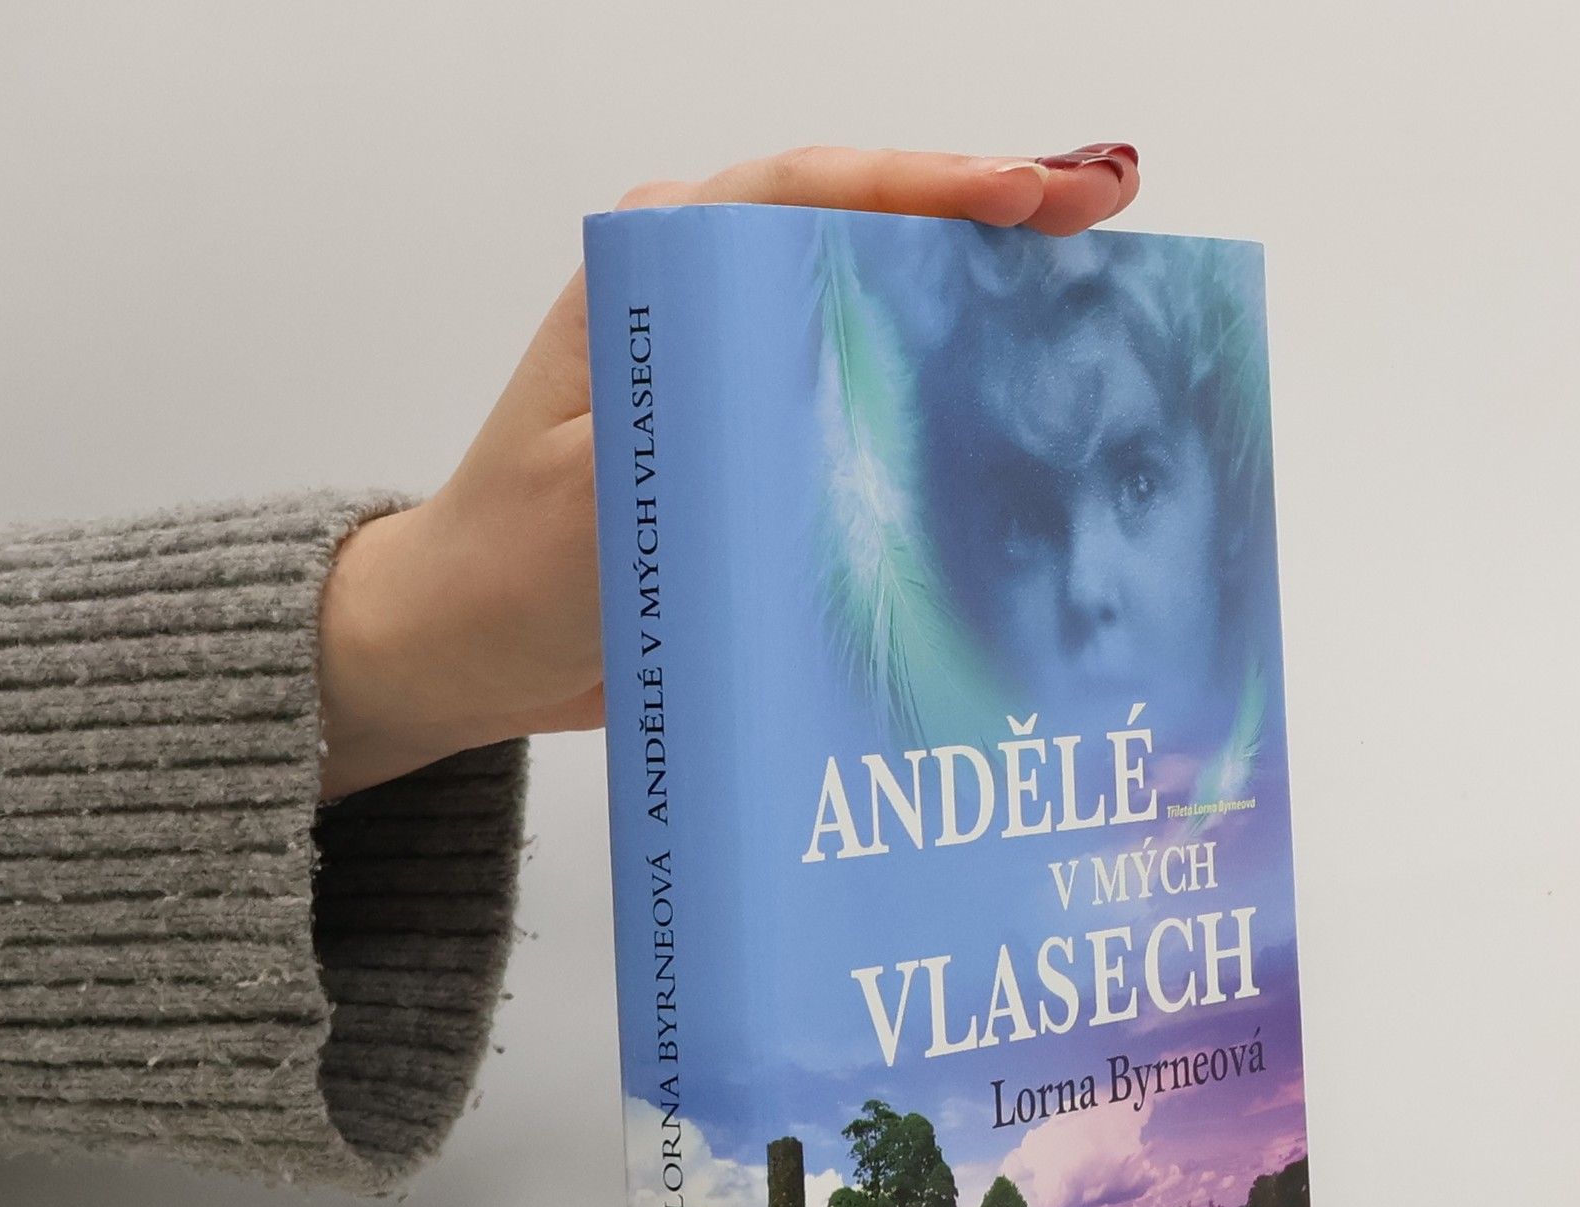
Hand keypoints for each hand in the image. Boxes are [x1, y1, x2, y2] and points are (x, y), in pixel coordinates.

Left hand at [316, 142, 1141, 798]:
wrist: (476, 648)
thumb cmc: (509, 569)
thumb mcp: (594, 504)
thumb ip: (696, 449)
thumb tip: (832, 416)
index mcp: (655, 277)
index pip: (806, 194)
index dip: (925, 185)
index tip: (1026, 194)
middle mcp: (707, 302)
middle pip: (865, 229)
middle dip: (988, 215)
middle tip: (1103, 209)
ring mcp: (745, 368)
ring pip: (881, 303)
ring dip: (984, 294)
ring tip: (1095, 279)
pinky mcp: (768, 438)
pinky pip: (875, 390)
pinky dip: (952, 384)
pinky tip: (1024, 392)